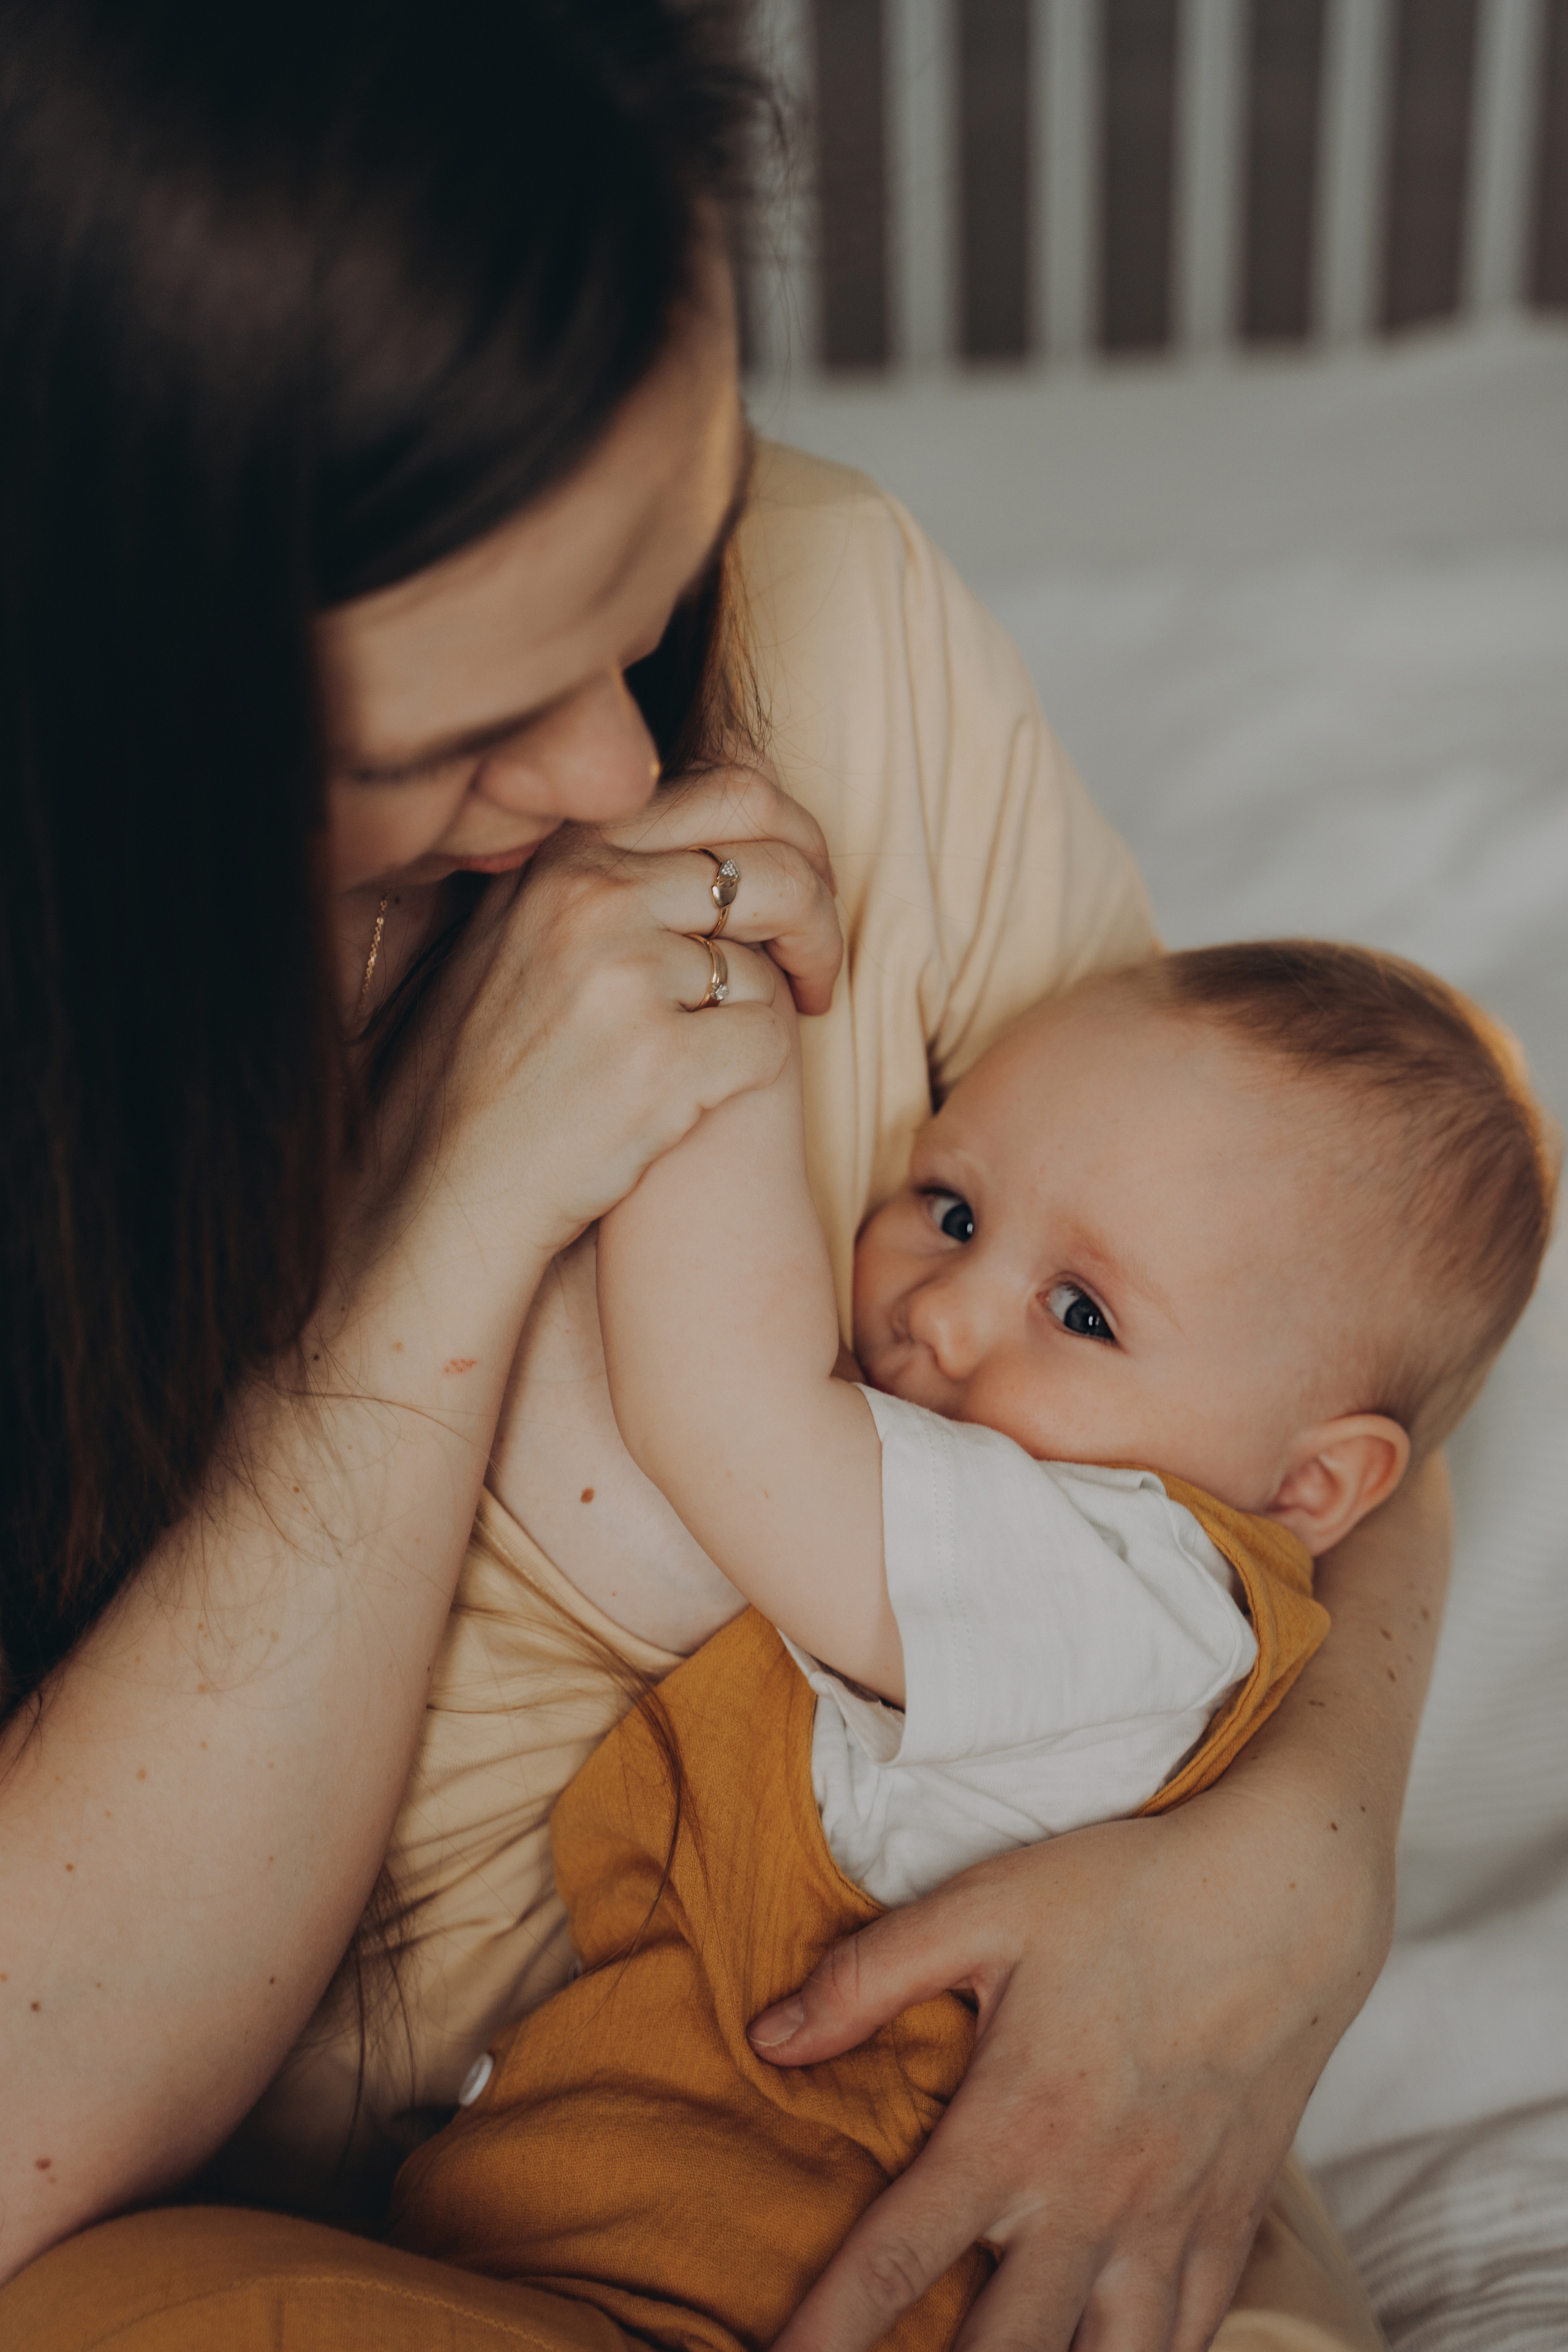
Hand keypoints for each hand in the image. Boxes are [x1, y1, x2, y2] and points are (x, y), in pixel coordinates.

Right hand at [381, 766, 842, 1260]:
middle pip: (776, 873)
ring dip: (778, 1008)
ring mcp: (626, 978)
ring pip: (769, 965)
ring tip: (745, 1045)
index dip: (796, 841)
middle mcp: (593, 899)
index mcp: (566, 855)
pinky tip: (711, 1093)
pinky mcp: (661, 1063)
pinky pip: (767, 1041)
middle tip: (818, 971)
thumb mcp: (523, 927)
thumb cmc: (494, 1063)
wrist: (448, 1181)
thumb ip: (610, 864)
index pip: (733, 793)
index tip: (807, 887)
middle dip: (821, 921)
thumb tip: (738, 792)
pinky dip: (755, 1069)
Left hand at [749, 1777, 1390, 2351]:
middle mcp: (1088, 2202)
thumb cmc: (1129, 1893)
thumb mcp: (985, 1908)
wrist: (1288, 1899)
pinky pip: (1184, 2344)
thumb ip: (869, 1977)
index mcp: (1014, 2129)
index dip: (824, 2332)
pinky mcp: (1226, 2229)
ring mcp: (1165, 2228)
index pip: (894, 2263)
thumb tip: (769, 2037)